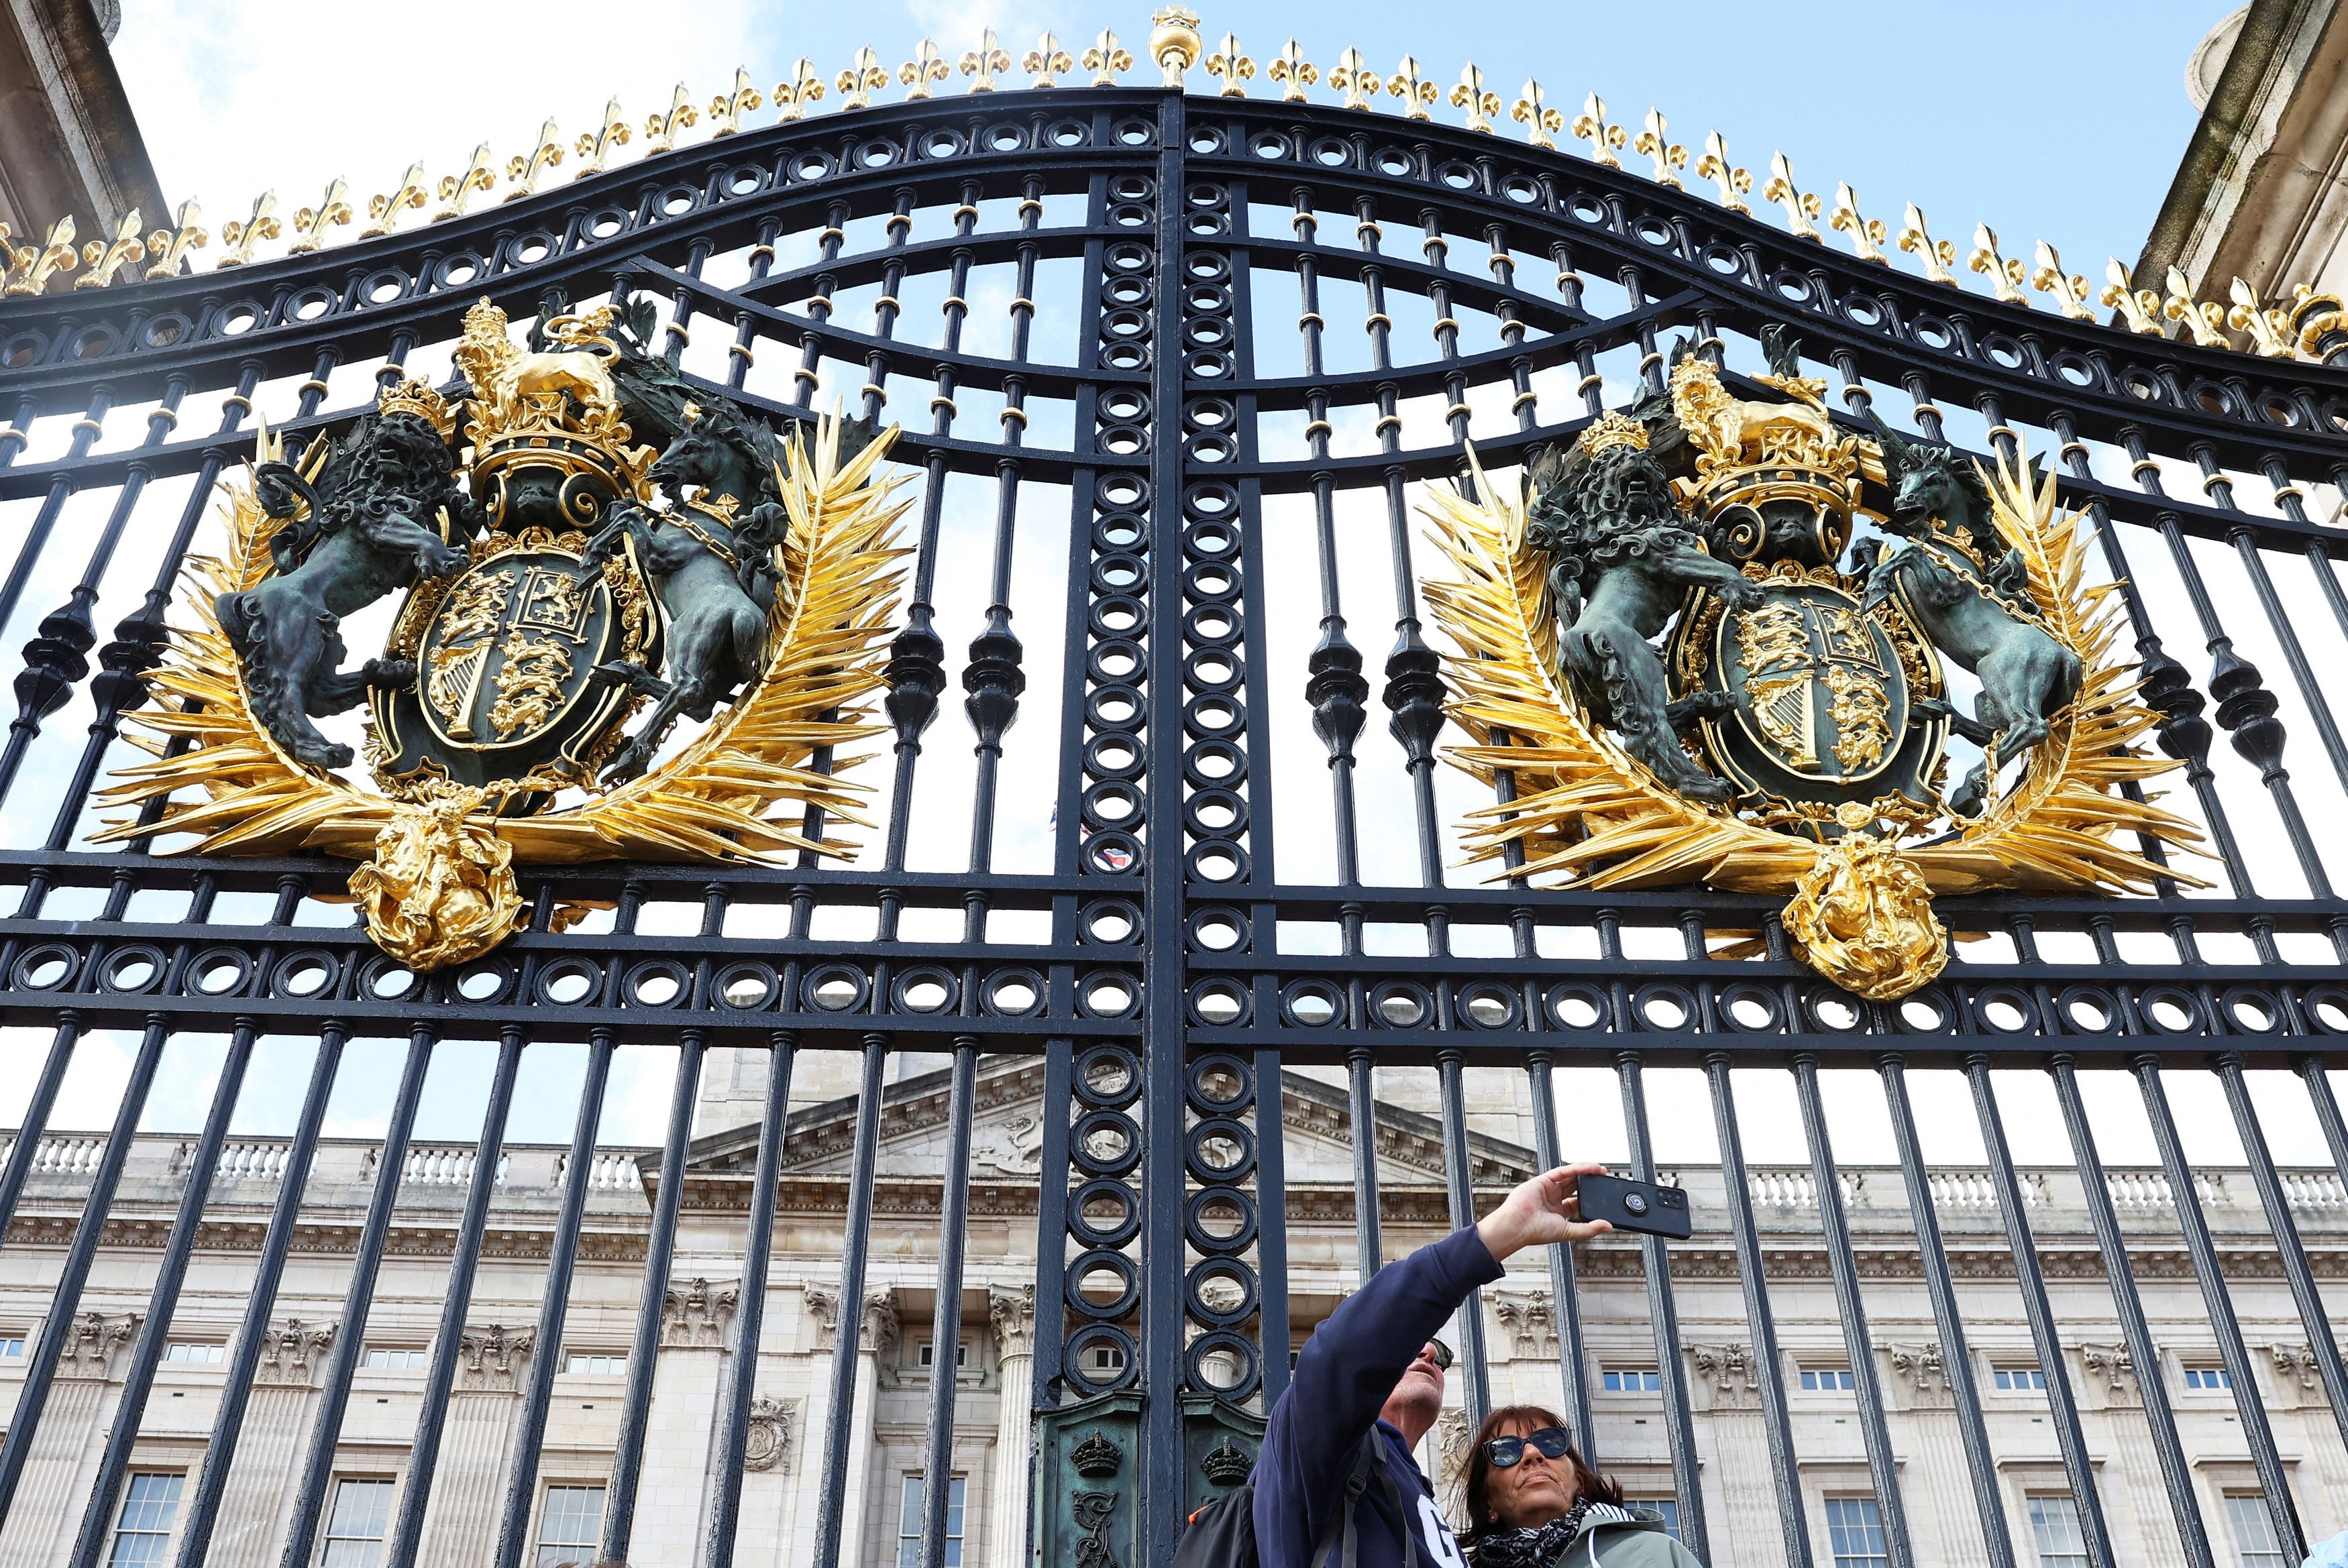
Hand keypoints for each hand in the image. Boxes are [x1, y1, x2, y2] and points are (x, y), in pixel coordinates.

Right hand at [1476, 1162, 1613, 1262]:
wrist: (1518, 1226)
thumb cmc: (1536, 1232)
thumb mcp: (1569, 1232)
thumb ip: (1589, 1229)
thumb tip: (1608, 1227)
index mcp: (1558, 1213)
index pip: (1577, 1202)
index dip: (1591, 1199)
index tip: (1603, 1197)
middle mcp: (1553, 1200)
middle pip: (1575, 1187)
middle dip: (1590, 1183)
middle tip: (1603, 1179)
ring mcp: (1548, 1189)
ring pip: (1570, 1177)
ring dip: (1585, 1172)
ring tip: (1600, 1170)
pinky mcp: (1543, 1180)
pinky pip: (1563, 1171)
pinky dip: (1576, 1168)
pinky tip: (1589, 1168)